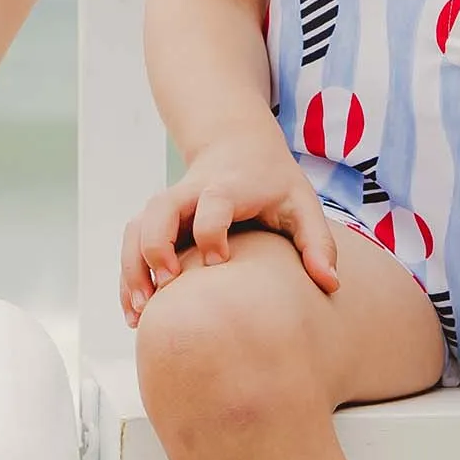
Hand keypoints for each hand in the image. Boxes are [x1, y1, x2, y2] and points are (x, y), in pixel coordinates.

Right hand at [120, 140, 339, 325]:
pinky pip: (131, 242)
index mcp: (229, 186)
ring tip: (141, 313)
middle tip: (167, 285)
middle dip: (156, 245)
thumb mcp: (302, 203)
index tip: (219, 264)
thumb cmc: (273, 181)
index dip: (211, 230)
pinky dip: (128, 276)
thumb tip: (330, 286)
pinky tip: (135, 314)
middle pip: (160, 208)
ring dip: (133, 266)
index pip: (212, 203)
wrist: (238, 145)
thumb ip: (317, 242)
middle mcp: (191, 192)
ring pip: (137, 226)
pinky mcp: (158, 221)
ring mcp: (171, 206)